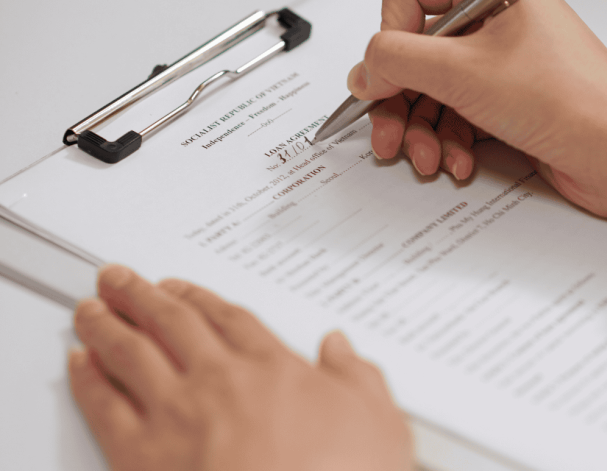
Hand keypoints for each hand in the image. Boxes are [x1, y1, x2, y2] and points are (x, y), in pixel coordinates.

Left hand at [68, 265, 412, 470]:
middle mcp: (220, 382)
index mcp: (274, 370)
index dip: (203, 299)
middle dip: (143, 295)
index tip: (186, 290)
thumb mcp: (378, 423)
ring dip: (107, 322)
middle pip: (173, 322)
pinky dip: (88, 377)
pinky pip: (103, 403)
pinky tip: (81, 363)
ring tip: (94, 307)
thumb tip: (342, 349)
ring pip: (130, 351)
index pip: (230, 319)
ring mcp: (177, 414)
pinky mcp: (141, 454)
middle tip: (124, 280)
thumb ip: (359, 377)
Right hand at [351, 0, 606, 225]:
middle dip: (401, 98)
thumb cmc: (574, 101)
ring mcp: (510, 67)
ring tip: (426, 156)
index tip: (386, 72)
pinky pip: (464, 117)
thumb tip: (367, 67)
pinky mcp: (516, 106)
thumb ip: (398, 61)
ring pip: (441, 91)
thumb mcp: (463, 72)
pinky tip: (458, 162)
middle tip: (387, 129)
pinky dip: (453, 142)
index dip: (393, 36)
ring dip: (424, 129)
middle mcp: (504, 24)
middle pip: (423, 53)